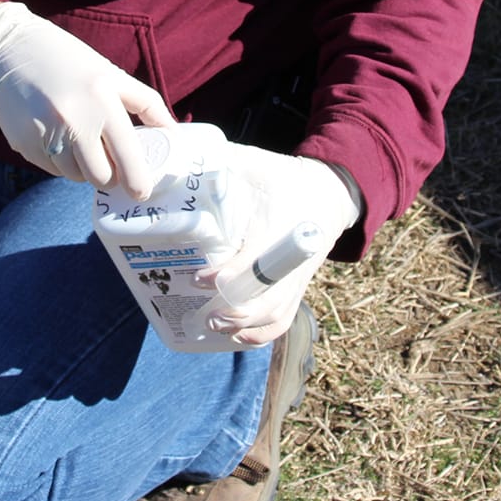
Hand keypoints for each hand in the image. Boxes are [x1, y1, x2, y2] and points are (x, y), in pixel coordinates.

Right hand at [0, 2, 174, 196]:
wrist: (12, 50)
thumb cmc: (70, 62)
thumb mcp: (112, 74)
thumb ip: (147, 104)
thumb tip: (173, 133)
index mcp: (102, 100)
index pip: (127, 157)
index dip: (138, 183)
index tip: (141, 193)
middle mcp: (73, 119)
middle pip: (100, 177)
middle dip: (107, 176)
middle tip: (107, 163)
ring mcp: (45, 133)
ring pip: (73, 176)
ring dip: (80, 167)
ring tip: (76, 140)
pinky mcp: (23, 142)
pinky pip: (50, 168)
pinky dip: (57, 160)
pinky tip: (54, 134)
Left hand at [196, 143, 360, 344]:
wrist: (327, 193)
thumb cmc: (281, 177)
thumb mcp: (253, 163)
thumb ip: (218, 165)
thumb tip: (173, 167)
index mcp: (279, 226)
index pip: (254, 260)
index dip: (227, 275)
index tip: (199, 279)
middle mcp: (291, 257)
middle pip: (269, 298)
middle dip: (237, 312)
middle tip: (208, 315)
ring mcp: (298, 275)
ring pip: (278, 313)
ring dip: (247, 328)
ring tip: (216, 327)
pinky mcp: (299, 285)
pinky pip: (285, 317)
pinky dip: (263, 332)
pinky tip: (238, 337)